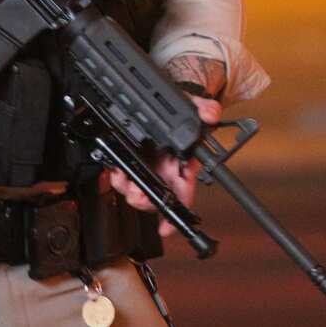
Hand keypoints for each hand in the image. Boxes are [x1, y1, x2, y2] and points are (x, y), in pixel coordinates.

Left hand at [108, 96, 221, 236]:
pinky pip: (123, 172)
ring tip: (122, 178)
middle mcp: (166, 168)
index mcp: (183, 162)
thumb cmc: (185, 109)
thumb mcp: (196, 105)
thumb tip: (211, 114)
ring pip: (137, 188)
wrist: (168, 98)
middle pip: (156, 196)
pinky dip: (117, 174)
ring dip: (128, 188)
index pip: (184, 192)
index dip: (175, 214)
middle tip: (136, 192)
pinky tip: (114, 169)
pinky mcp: (133, 156)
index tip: (166, 228)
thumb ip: (205, 109)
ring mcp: (150, 164)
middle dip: (144, 201)